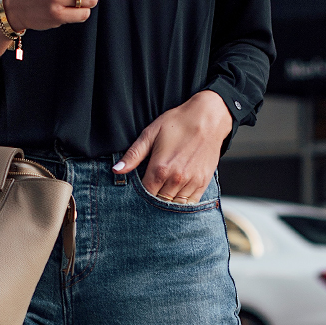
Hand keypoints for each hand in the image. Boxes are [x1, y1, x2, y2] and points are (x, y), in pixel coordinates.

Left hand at [112, 90, 234, 202]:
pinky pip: (191, 203)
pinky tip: (176, 197)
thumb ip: (133, 155)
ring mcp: (191, 182)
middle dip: (153, 201)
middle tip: (150, 195)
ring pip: (175, 206)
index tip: (139, 192)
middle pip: (159, 203)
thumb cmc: (178, 122)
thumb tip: (116, 170)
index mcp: (160, 168)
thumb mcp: (150, 133)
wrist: (208, 118)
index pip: (145, 194)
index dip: (140, 196)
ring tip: (163, 196)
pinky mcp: (203, 182)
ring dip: (167, 204)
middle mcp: (176, 179)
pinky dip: (182, 204)